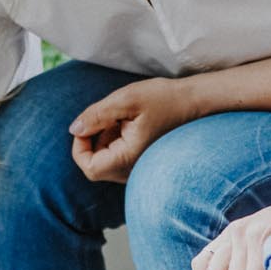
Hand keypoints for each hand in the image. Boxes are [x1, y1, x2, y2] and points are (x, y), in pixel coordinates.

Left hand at [69, 77, 195, 182]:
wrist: (196, 102)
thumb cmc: (165, 99)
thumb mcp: (126, 99)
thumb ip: (96, 115)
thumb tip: (74, 129)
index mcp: (129, 159)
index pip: (89, 167)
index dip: (79, 146)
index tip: (89, 122)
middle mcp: (134, 170)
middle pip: (95, 164)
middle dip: (94, 138)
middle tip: (110, 115)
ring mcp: (139, 168)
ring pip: (106, 159)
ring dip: (105, 137)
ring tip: (124, 117)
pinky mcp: (142, 162)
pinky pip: (118, 156)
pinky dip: (115, 139)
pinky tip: (130, 122)